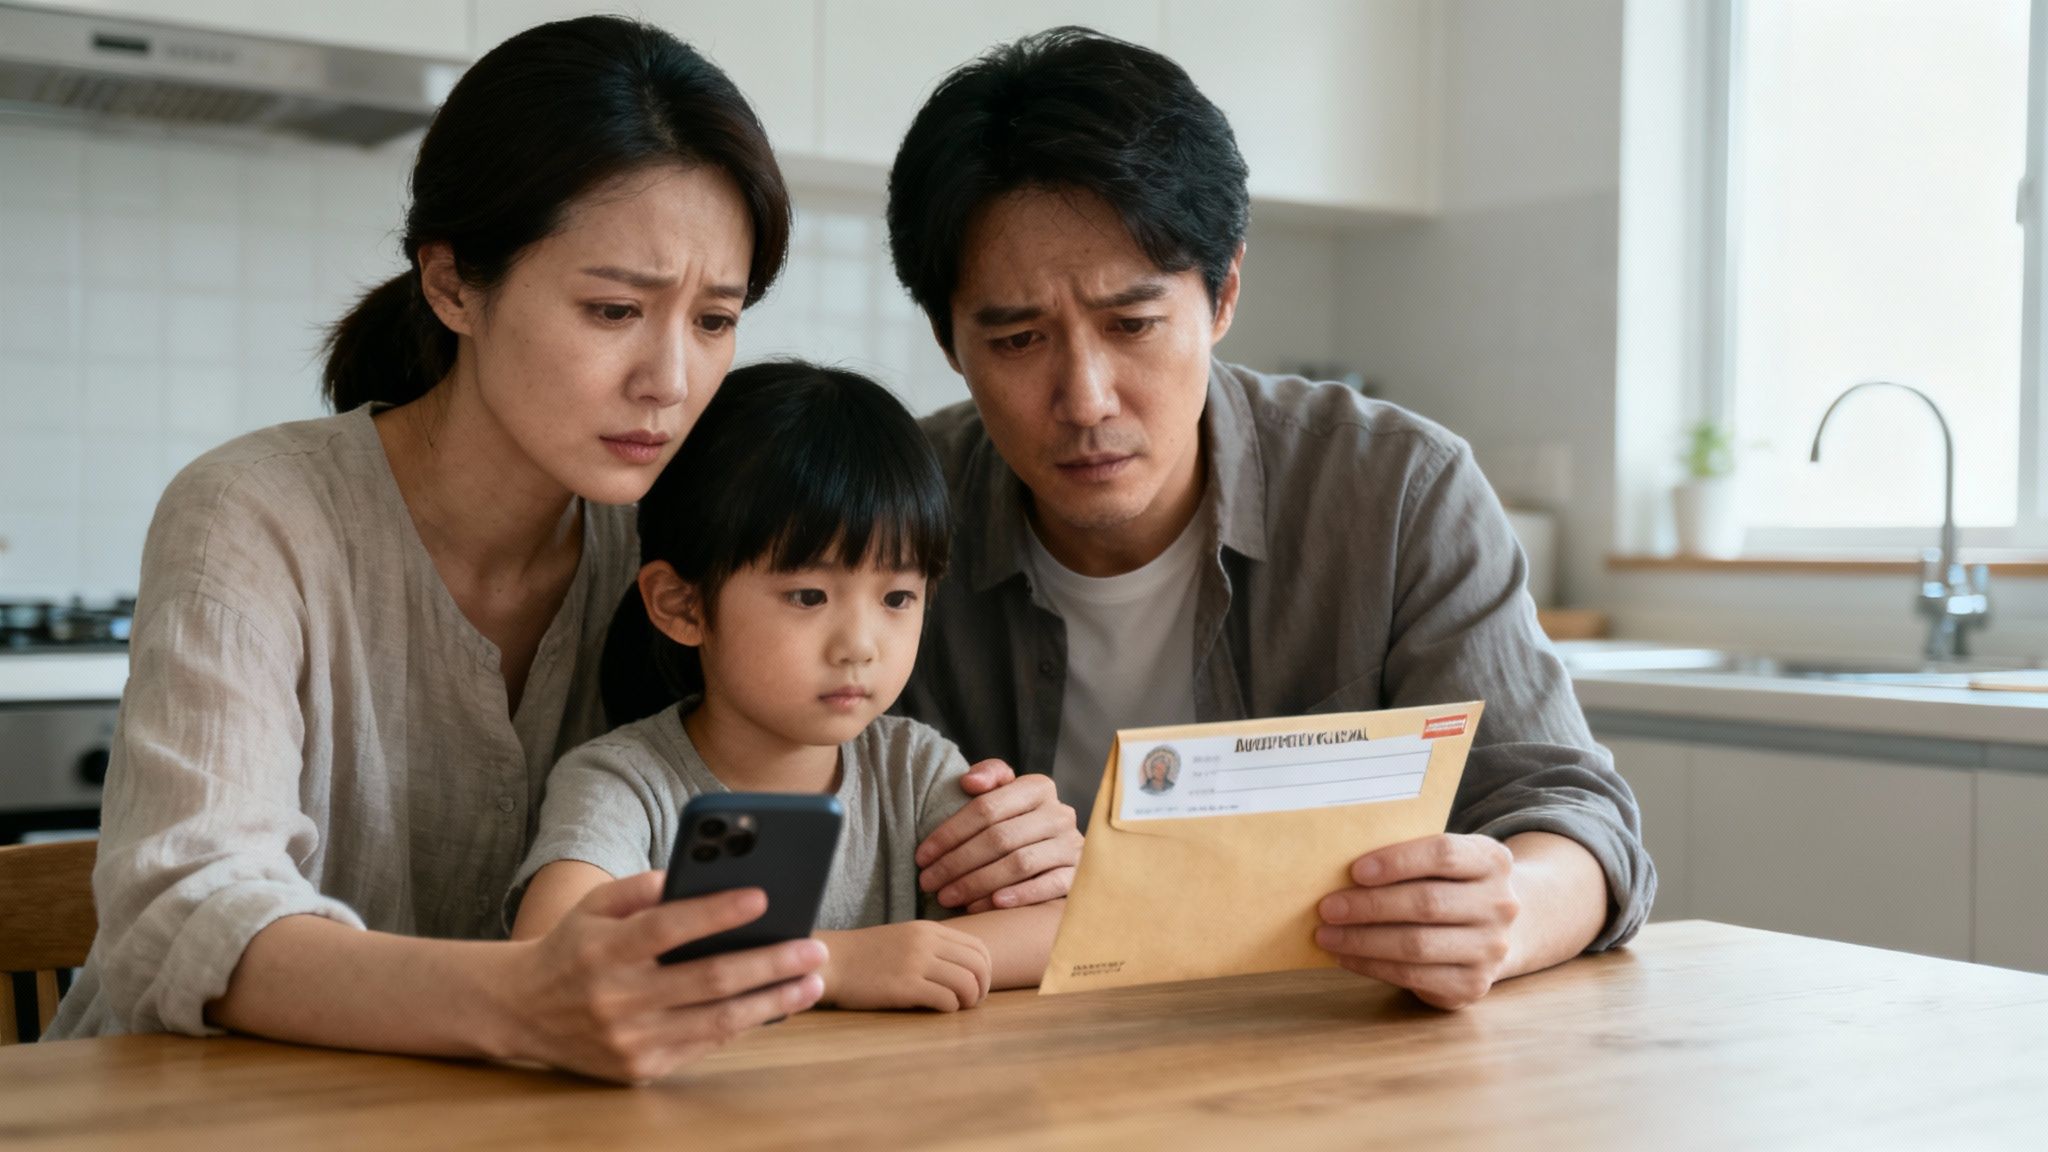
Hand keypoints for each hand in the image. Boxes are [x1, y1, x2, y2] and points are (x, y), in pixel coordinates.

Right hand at [502, 871, 826, 1082]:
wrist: (520, 1011)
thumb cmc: (573, 945)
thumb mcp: (593, 904)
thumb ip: (644, 885)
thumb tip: (704, 874)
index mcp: (603, 949)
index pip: (667, 926)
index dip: (716, 912)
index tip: (763, 895)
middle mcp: (615, 998)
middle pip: (706, 979)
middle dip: (769, 962)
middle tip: (814, 947)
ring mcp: (628, 1040)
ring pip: (716, 1021)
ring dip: (773, 1000)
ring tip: (812, 981)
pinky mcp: (639, 1069)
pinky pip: (704, 1045)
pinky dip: (744, 1023)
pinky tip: (777, 1003)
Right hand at [816, 922, 992, 1011]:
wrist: (831, 962)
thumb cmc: (866, 956)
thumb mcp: (904, 938)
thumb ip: (932, 947)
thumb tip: (964, 969)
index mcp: (929, 929)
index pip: (978, 948)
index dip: (986, 971)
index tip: (977, 986)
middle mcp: (926, 942)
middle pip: (979, 965)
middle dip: (983, 988)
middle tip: (972, 1001)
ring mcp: (916, 963)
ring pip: (967, 983)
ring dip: (969, 1000)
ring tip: (957, 1007)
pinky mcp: (904, 986)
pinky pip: (945, 999)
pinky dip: (950, 1008)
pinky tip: (938, 1009)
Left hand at [915, 760, 1082, 912]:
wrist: (1055, 849)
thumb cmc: (1017, 820)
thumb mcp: (1004, 793)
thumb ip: (990, 775)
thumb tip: (969, 782)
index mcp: (1038, 788)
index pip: (986, 808)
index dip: (949, 832)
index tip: (922, 856)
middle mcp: (1059, 814)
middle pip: (999, 838)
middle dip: (957, 863)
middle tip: (929, 882)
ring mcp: (1072, 845)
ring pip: (1019, 864)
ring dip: (978, 883)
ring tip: (948, 897)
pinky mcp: (1077, 874)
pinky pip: (1048, 886)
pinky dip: (1019, 895)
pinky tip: (991, 904)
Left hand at [1313, 833, 1519, 1009]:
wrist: (1493, 931)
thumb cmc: (1449, 886)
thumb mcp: (1443, 864)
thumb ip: (1408, 860)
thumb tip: (1337, 867)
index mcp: (1491, 860)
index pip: (1443, 854)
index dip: (1397, 862)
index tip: (1355, 871)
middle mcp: (1500, 904)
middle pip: (1426, 903)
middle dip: (1369, 906)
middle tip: (1327, 908)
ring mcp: (1490, 948)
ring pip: (1417, 945)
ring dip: (1363, 941)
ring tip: (1327, 935)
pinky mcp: (1474, 984)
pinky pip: (1414, 976)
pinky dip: (1372, 966)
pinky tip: (1346, 957)